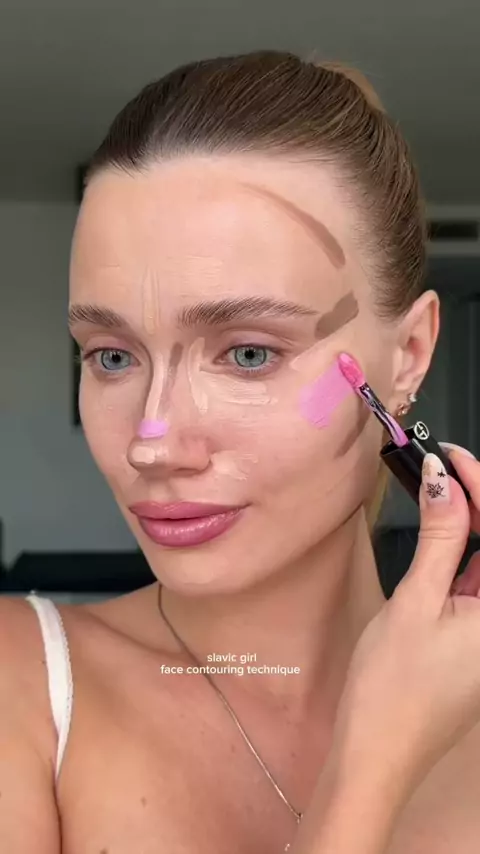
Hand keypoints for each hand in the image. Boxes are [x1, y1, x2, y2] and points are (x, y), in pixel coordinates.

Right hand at [330, 447, 479, 806]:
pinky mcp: (477, 642)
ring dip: (473, 526)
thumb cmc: (393, 685)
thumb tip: (445, 481)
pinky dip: (465, 557)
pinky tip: (446, 537)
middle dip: (479, 501)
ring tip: (442, 490)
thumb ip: (439, 538)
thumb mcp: (416, 601)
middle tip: (444, 467)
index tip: (451, 456)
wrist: (377, 753)